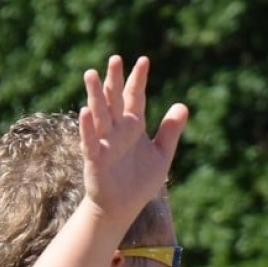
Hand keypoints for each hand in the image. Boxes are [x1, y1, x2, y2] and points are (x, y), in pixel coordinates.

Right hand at [78, 55, 186, 226]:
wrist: (122, 208)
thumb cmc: (139, 182)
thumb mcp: (162, 154)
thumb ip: (170, 131)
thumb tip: (182, 106)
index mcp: (133, 126)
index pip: (134, 98)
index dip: (138, 80)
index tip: (144, 60)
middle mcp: (117, 131)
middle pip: (114, 100)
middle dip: (114, 80)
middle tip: (115, 58)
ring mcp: (104, 143)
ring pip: (99, 115)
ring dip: (95, 95)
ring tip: (91, 74)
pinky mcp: (95, 159)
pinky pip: (90, 141)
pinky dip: (87, 127)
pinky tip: (85, 111)